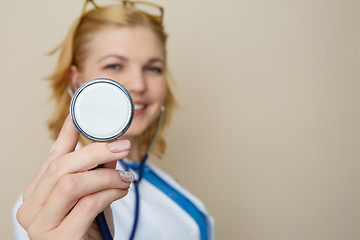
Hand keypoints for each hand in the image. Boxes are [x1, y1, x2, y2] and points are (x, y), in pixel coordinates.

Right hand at [16, 115, 133, 238]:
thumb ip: (97, 173)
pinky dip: (110, 193)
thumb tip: (112, 148)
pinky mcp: (59, 239)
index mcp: (36, 195)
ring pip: (72, 184)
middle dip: (96, 152)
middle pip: (61, 167)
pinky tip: (121, 191)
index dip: (66, 135)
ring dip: (106, 176)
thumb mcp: (91, 196)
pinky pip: (88, 204)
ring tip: (124, 178)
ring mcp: (41, 226)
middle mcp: (31, 209)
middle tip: (122, 146)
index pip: (51, 158)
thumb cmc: (88, 231)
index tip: (78, 116)